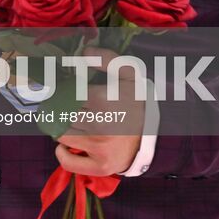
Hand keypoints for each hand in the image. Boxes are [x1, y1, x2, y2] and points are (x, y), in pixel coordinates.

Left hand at [55, 47, 144, 176]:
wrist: (157, 134)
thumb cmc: (137, 102)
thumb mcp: (129, 74)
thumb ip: (107, 58)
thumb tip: (84, 52)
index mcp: (103, 101)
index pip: (66, 93)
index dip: (64, 90)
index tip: (69, 91)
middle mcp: (99, 126)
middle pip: (60, 113)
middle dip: (61, 107)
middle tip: (67, 105)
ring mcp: (99, 149)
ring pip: (61, 134)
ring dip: (62, 127)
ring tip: (72, 122)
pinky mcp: (100, 166)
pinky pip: (68, 162)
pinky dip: (62, 153)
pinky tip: (68, 144)